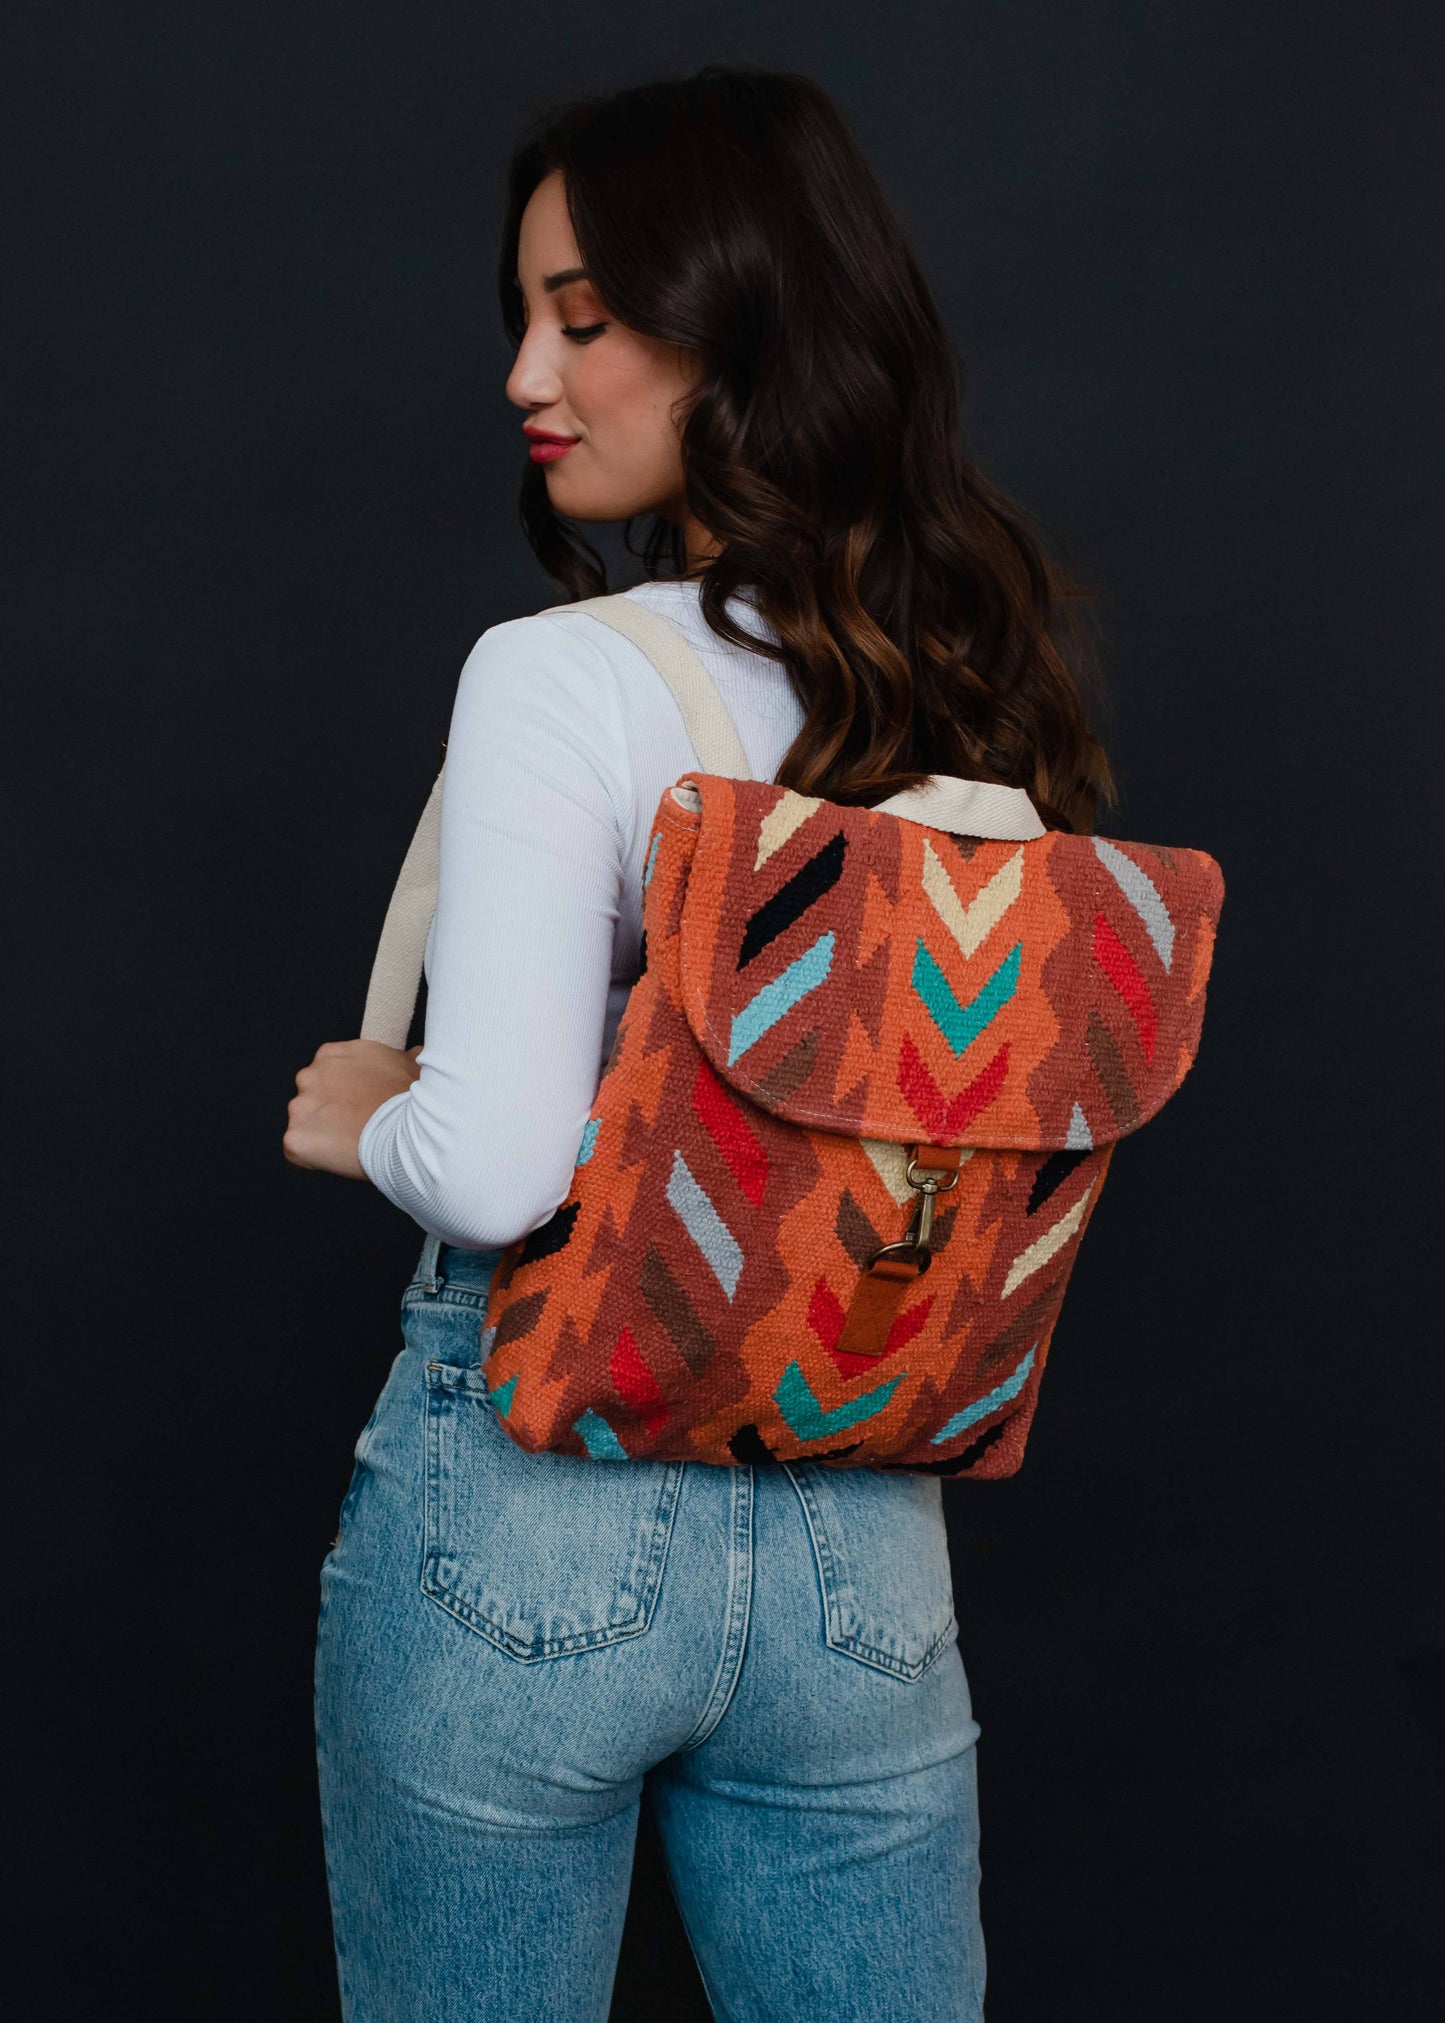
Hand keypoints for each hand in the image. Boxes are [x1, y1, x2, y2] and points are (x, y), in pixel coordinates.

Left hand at [284, 1039, 421, 1179]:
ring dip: (321, 1137)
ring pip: (303, 1126)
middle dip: (328, 1114)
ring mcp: (300, 1108)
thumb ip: (402, 1058)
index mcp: (331, 1055)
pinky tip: (339, 1160)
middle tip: (355, 1127)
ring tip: (351, 1146)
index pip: (325, 1076)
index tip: (358, 1107)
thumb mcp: (411, 1066)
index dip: (341, 1096)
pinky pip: (298, 1154)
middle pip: (310, 1099)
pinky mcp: (295, 1139)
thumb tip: (415, 1053)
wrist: (409, 1128)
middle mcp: (309, 1076)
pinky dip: (314, 1160)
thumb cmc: (412, 1098)